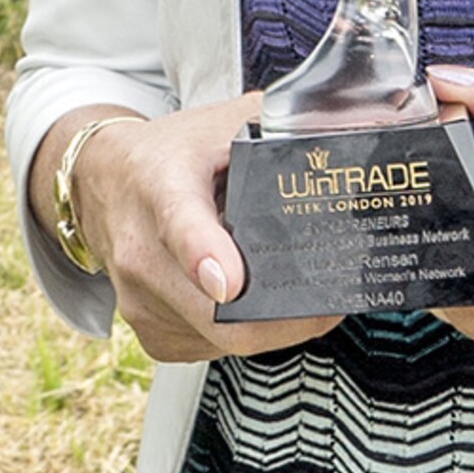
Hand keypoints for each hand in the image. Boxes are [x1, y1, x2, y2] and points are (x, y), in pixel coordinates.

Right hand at [69, 94, 343, 362]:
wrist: (104, 181)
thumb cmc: (175, 152)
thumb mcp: (224, 122)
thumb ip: (288, 122)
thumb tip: (369, 124)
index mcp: (162, 185)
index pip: (178, 224)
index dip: (202, 255)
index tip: (229, 282)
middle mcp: (140, 249)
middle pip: (212, 311)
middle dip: (284, 315)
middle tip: (333, 298)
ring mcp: (138, 298)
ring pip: (218, 339)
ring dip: (268, 327)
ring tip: (298, 293)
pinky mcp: (147, 332)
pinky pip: (208, 350)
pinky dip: (241, 334)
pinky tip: (255, 305)